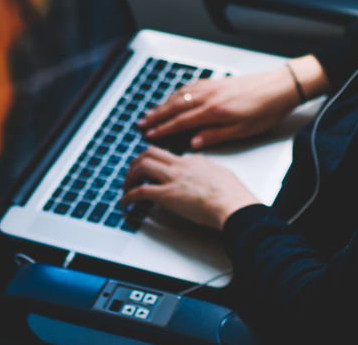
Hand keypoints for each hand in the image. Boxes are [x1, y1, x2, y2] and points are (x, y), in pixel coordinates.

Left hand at [121, 147, 259, 229]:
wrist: (233, 204)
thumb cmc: (232, 194)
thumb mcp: (219, 172)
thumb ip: (206, 169)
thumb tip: (202, 169)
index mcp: (193, 160)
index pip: (167, 154)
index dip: (155, 161)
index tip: (150, 168)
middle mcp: (180, 165)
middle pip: (150, 153)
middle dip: (136, 162)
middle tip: (132, 172)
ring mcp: (172, 179)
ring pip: (141, 166)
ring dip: (130, 176)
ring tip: (126, 186)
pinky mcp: (167, 195)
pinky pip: (141, 191)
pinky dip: (129, 196)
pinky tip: (125, 201)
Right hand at [136, 69, 298, 149]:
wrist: (280, 86)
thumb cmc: (266, 110)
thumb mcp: (243, 131)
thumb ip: (215, 136)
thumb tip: (193, 143)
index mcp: (214, 111)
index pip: (181, 122)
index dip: (163, 130)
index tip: (150, 135)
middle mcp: (209, 96)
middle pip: (175, 107)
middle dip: (156, 116)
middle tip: (141, 123)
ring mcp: (212, 86)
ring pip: (180, 95)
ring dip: (163, 104)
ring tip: (151, 111)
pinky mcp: (217, 81)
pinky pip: (190, 85)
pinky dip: (177, 92)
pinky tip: (174, 95)